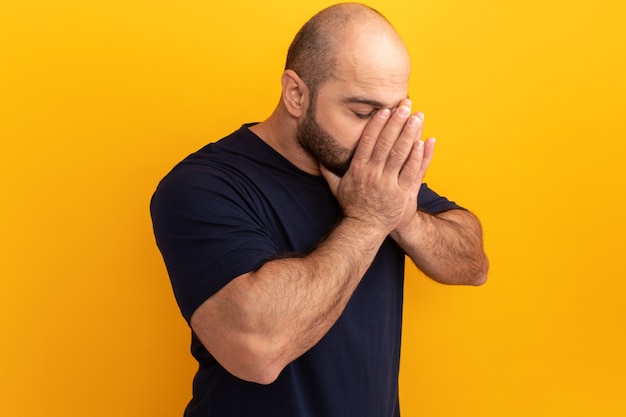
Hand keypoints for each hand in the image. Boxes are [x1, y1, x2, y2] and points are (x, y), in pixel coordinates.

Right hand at [321, 99, 434, 233]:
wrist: (364, 228)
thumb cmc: (352, 206)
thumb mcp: (336, 187)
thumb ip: (328, 169)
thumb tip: (317, 155)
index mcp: (357, 170)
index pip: (367, 141)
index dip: (377, 124)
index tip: (384, 110)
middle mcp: (372, 174)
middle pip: (386, 143)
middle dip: (396, 122)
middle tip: (405, 105)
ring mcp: (387, 184)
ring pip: (400, 154)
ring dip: (409, 134)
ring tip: (417, 117)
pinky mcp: (400, 193)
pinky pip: (410, 172)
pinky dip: (417, 156)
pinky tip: (423, 142)